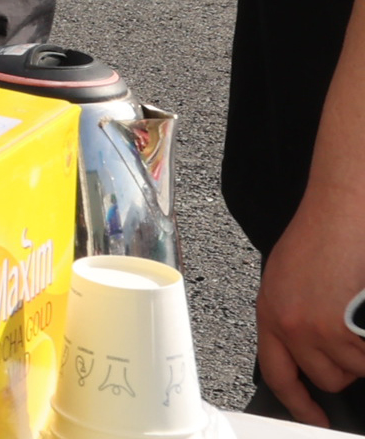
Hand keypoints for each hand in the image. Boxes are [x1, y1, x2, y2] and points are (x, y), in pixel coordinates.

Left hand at [261, 174, 364, 417]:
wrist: (342, 209)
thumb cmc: (322, 237)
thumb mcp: (291, 280)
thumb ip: (295, 317)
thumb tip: (312, 350)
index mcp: (270, 313)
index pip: (279, 373)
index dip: (299, 402)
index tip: (316, 416)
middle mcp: (289, 325)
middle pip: (327, 377)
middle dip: (346, 362)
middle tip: (351, 328)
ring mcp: (318, 328)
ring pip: (354, 368)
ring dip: (361, 349)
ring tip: (357, 312)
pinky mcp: (343, 326)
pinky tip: (363, 312)